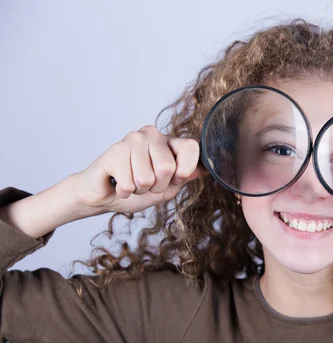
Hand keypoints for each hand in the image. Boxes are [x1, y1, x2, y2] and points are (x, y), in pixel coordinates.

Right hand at [73, 125, 204, 214]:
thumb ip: (185, 176)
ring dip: (139, 190)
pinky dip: (125, 191)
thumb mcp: (168, 187)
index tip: (173, 178)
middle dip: (157, 186)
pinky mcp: (114, 151)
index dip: (184, 171)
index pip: (191, 148)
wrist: (104, 197)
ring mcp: (132, 140)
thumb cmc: (136, 190)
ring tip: (131, 182)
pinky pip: (129, 183)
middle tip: (145, 184)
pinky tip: (119, 183)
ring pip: (147, 178)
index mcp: (168, 141)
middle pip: (168, 168)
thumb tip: (207, 168)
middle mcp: (151, 134)